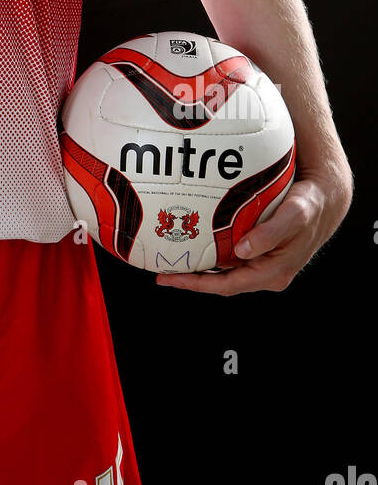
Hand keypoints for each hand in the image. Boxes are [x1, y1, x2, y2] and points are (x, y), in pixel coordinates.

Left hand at [154, 164, 352, 294]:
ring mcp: (262, 263)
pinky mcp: (259, 251)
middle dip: (191, 279)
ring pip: (224, 270)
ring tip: (170, 259)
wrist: (324, 199)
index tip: (170, 279)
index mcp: (273, 272)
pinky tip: (194, 242)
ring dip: (199, 268)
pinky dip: (211, 253)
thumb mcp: (294, 215)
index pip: (227, 285)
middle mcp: (266, 272)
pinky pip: (229, 256)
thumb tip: (242, 250)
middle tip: (162, 271)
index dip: (197, 285)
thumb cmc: (310, 206)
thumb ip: (269, 233)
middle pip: (221, 282)